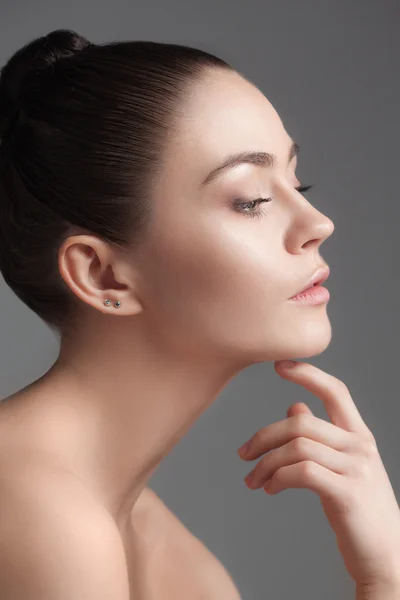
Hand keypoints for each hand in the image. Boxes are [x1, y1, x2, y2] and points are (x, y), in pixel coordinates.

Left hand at [237, 360, 399, 588]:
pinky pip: (302, 473)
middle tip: (242, 455)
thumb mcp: (341, 466)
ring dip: (265, 463)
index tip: (279, 364)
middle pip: (302, 423)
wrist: (387, 556)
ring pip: (297, 447)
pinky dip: (277, 478)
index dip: (308, 374)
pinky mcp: (347, 494)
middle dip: (264, 436)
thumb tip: (294, 407)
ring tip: (253, 480)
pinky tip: (269, 489)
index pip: (336, 391)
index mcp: (359, 435)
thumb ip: (320, 436)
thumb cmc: (358, 508)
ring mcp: (356, 469)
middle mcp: (360, 446)